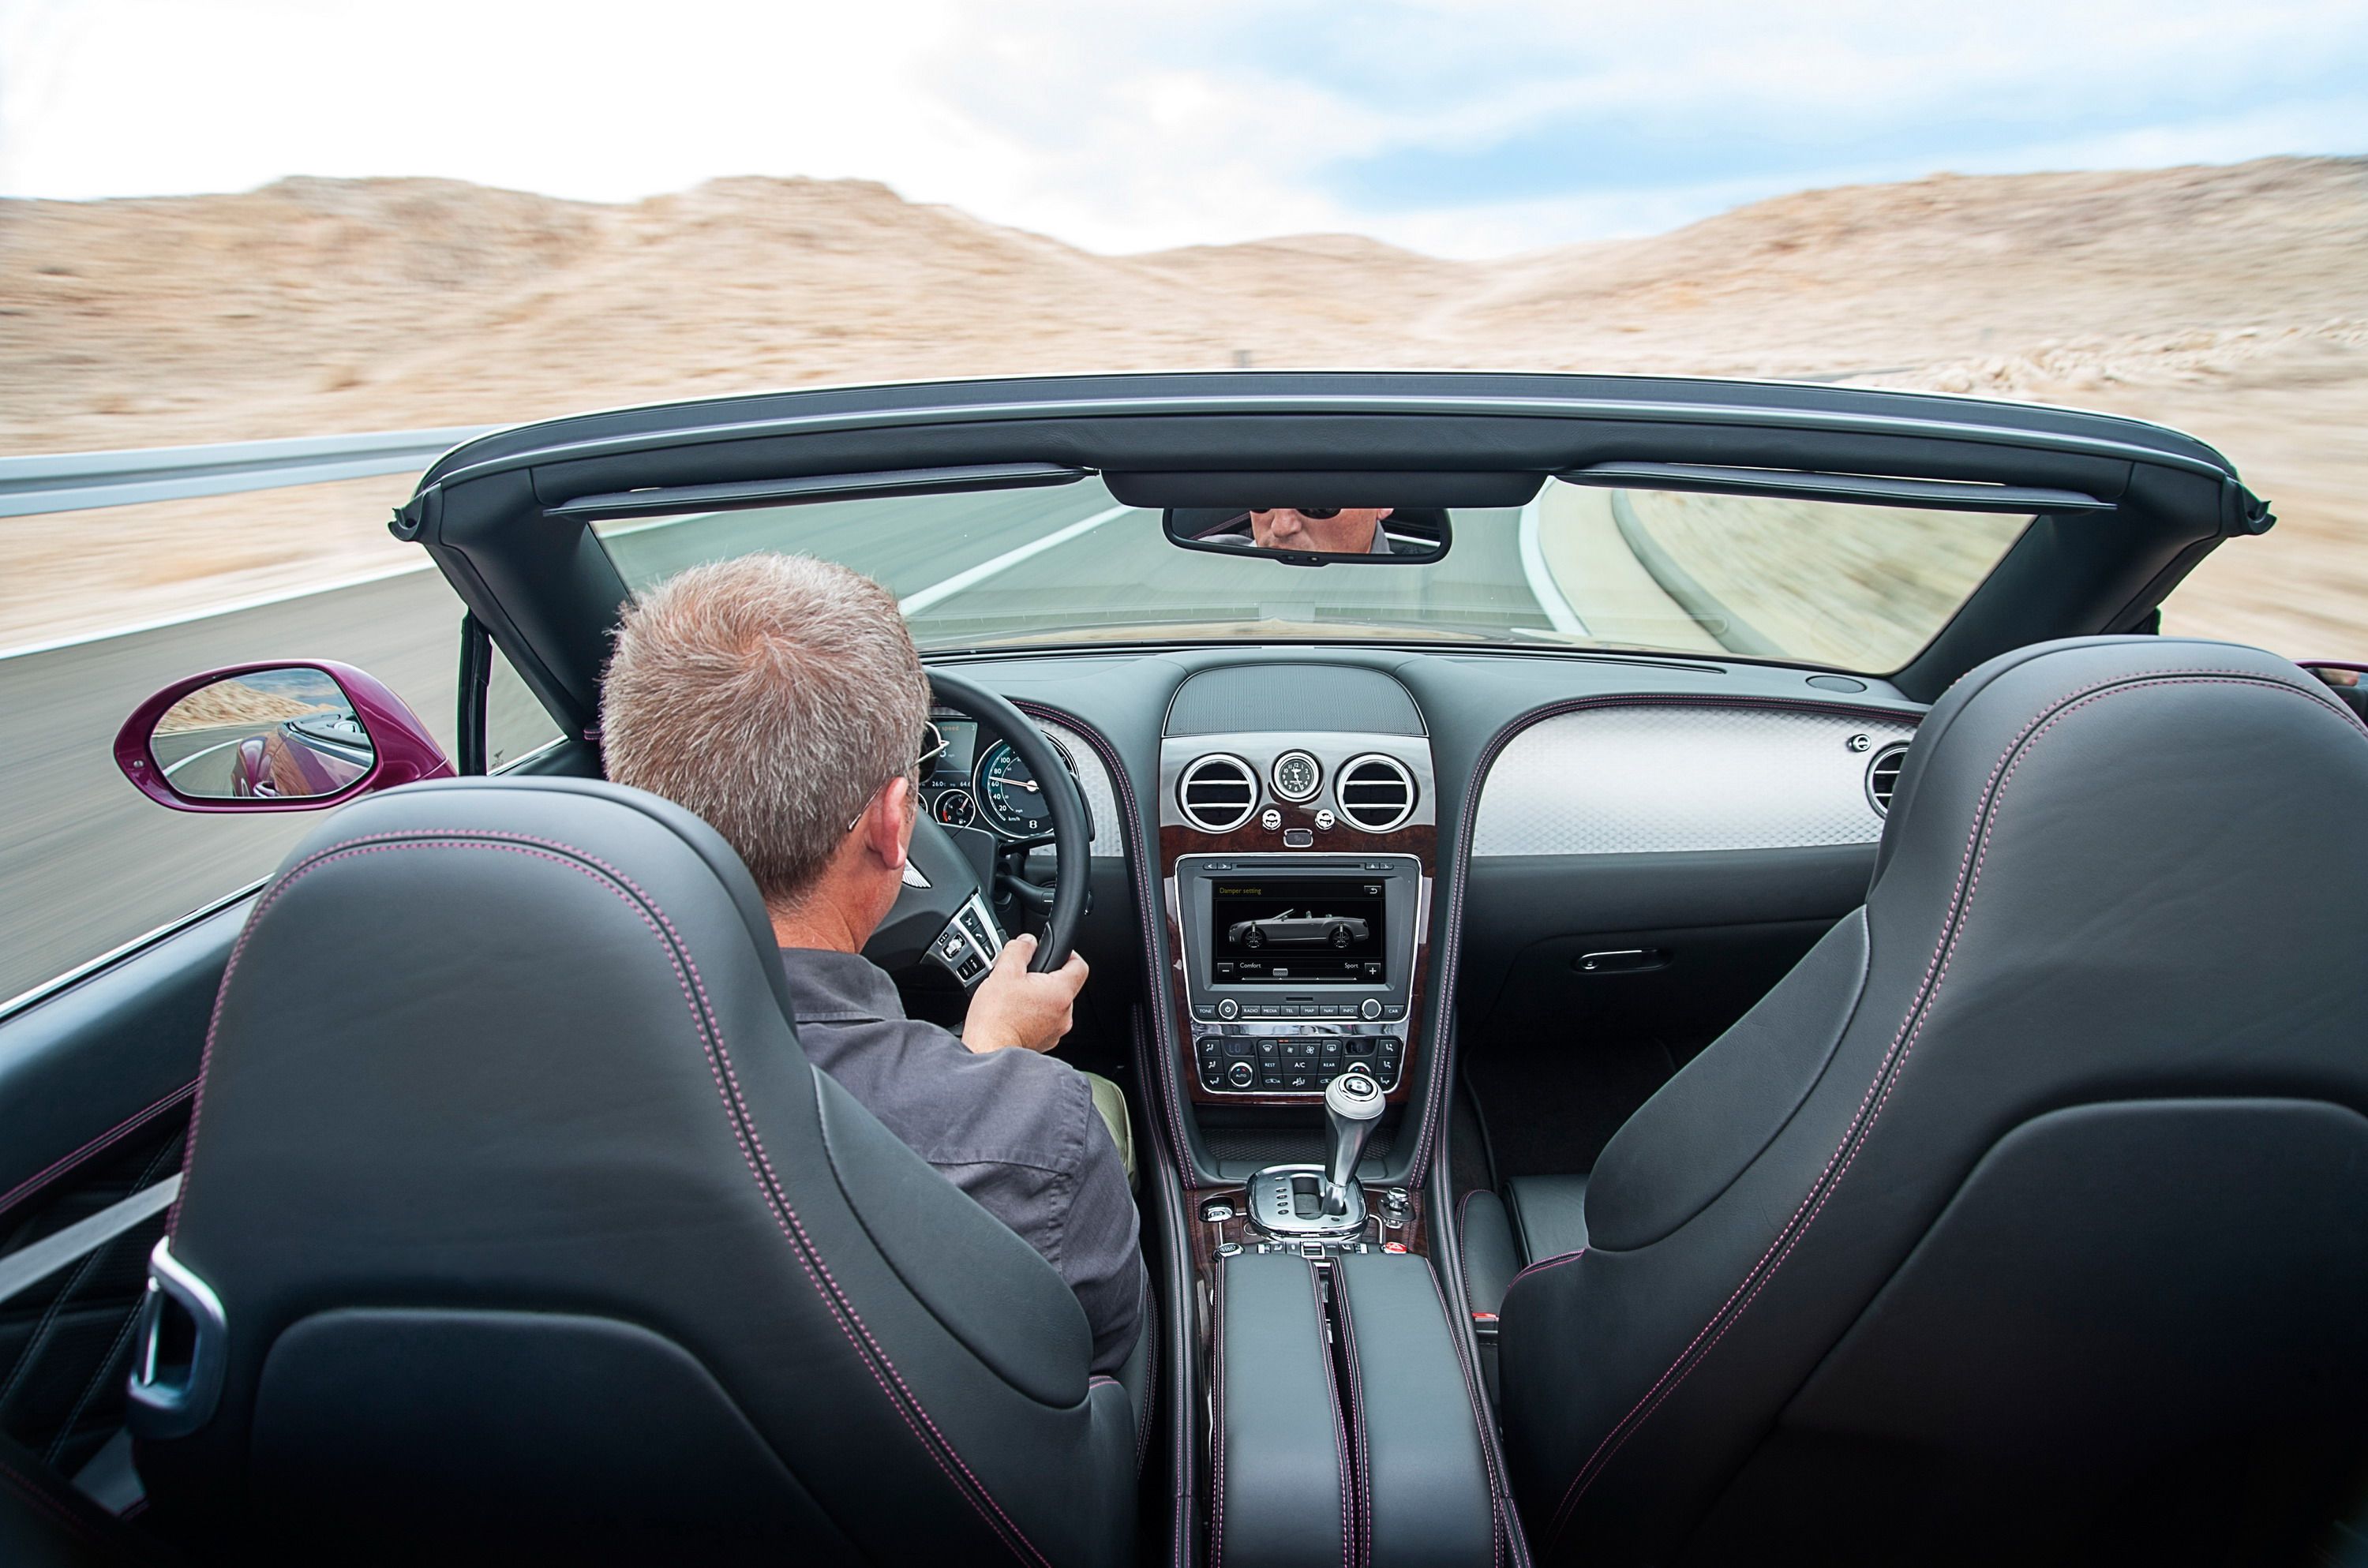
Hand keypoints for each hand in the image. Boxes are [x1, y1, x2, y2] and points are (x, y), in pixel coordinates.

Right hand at [962, 933, 1088, 1052]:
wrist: (987, 1053)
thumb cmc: (995, 1019)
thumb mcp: (1003, 972)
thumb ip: (1019, 950)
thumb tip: (1027, 942)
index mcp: (1059, 993)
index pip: (1079, 966)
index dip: (1069, 954)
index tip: (1056, 952)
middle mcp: (1064, 1014)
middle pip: (1063, 985)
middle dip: (1045, 978)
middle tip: (1023, 976)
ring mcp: (1055, 1031)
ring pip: (1052, 1004)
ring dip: (1037, 998)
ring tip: (1014, 997)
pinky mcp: (1045, 1042)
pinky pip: (1044, 1022)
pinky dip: (1033, 1016)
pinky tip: (1014, 1014)